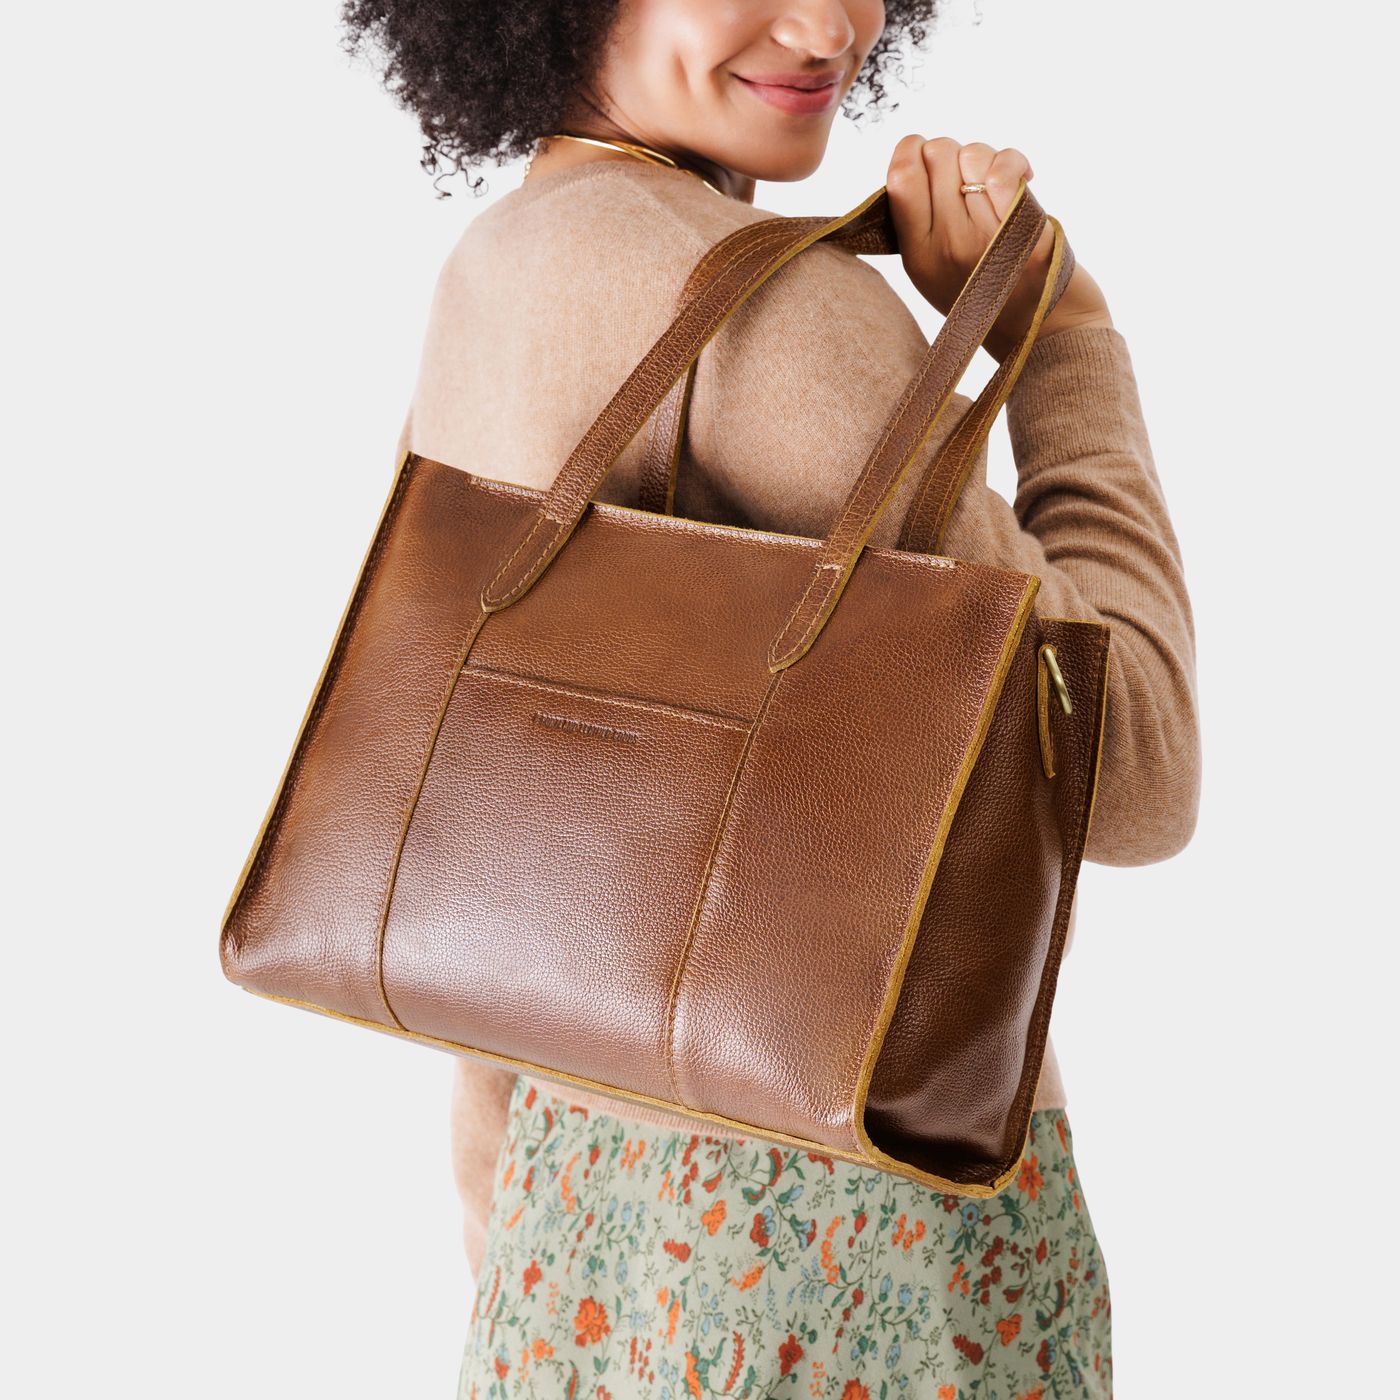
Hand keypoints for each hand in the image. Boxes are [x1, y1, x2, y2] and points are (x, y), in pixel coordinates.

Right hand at [885, 136, 1112, 362]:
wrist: (1046, 330)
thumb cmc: (991, 292)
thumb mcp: (936, 271)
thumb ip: (920, 222)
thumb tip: (917, 156)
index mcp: (917, 256)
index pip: (899, 177)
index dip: (912, 148)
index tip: (929, 160)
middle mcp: (945, 246)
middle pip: (937, 152)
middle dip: (954, 153)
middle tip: (969, 179)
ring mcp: (982, 239)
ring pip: (972, 154)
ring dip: (988, 158)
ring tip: (997, 186)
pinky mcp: (1020, 231)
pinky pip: (1003, 168)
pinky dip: (1014, 162)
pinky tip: (1025, 177)